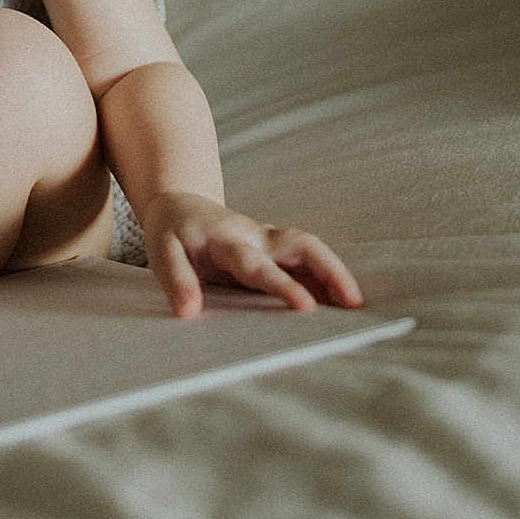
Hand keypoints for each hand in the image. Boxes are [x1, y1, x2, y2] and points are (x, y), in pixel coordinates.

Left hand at [138, 190, 362, 318]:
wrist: (179, 205)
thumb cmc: (172, 231)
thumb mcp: (161, 251)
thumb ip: (176, 279)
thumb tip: (189, 313)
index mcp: (227, 239)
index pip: (257, 264)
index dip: (281, 285)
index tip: (305, 308)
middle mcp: (256, 237)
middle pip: (302, 245)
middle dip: (330, 271)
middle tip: (354, 304)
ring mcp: (270, 242)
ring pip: (311, 250)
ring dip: (336, 275)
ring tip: (357, 309)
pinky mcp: (277, 250)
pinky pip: (308, 261)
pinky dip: (328, 279)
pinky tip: (343, 304)